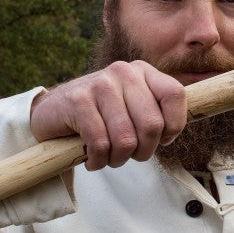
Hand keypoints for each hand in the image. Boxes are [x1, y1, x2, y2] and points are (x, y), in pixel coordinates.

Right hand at [30, 61, 186, 170]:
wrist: (54, 113)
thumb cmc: (103, 116)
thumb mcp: (134, 107)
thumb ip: (159, 113)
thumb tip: (179, 130)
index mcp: (144, 72)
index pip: (176, 95)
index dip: (174, 127)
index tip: (161, 140)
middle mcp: (124, 72)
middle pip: (152, 125)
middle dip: (143, 151)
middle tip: (129, 155)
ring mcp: (100, 84)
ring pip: (125, 139)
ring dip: (118, 159)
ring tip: (108, 156)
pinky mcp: (77, 100)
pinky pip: (100, 143)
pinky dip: (97, 161)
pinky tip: (92, 158)